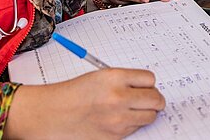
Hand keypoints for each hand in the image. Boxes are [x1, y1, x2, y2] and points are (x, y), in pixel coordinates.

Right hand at [5, 69, 164, 138]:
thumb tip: (147, 87)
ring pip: (149, 116)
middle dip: (154, 99)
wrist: (53, 114)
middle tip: (148, 99)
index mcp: (115, 77)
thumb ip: (124, 80)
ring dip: (144, 113)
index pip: (150, 79)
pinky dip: (131, 125)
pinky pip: (135, 129)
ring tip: (130, 110)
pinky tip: (117, 119)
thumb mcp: (100, 77)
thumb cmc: (74, 93)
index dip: (148, 83)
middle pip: (156, 99)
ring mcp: (118, 119)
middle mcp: (119, 97)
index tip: (145, 86)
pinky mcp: (115, 136)